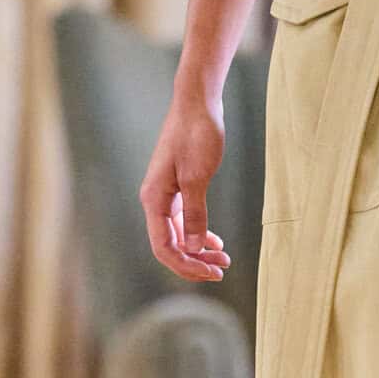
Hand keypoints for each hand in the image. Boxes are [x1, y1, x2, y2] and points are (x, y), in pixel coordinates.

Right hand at [139, 92, 233, 281]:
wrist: (197, 104)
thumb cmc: (196, 135)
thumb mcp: (198, 176)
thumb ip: (196, 214)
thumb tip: (195, 248)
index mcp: (154, 199)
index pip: (164, 247)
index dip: (186, 265)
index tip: (212, 273)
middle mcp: (155, 200)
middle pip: (170, 245)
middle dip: (195, 261)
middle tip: (223, 269)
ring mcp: (165, 194)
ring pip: (179, 234)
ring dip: (199, 249)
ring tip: (224, 259)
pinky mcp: (177, 187)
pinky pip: (184, 220)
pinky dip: (199, 233)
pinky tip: (215, 241)